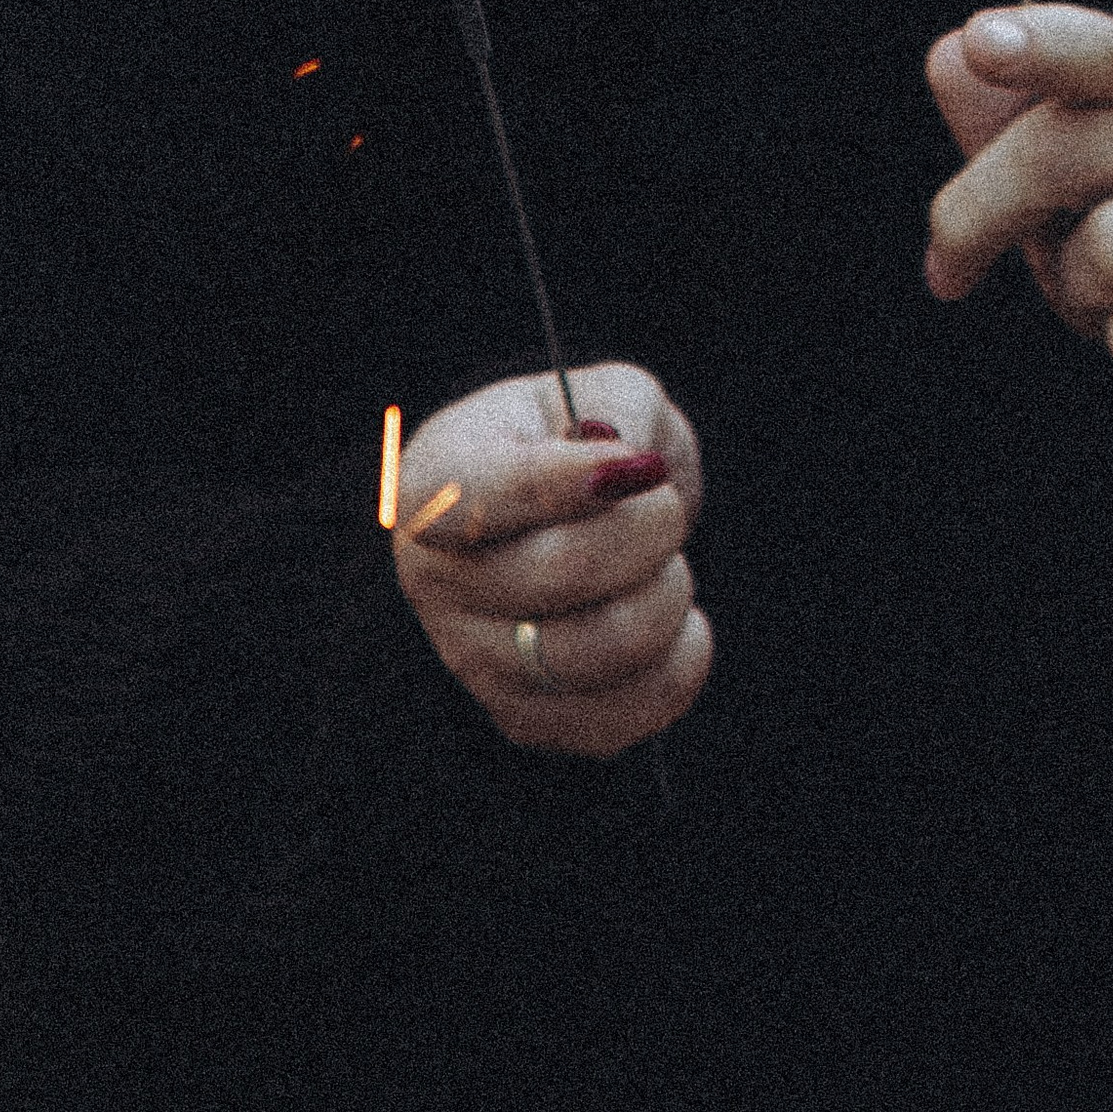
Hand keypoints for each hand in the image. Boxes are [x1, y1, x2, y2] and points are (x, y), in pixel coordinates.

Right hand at [390, 365, 708, 758]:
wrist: (546, 525)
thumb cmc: (569, 446)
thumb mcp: (591, 393)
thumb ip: (617, 408)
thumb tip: (630, 464)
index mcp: (434, 484)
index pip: (482, 497)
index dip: (571, 482)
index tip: (639, 466)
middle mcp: (436, 581)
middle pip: (563, 571)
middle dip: (651, 528)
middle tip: (666, 506)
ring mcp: (474, 661)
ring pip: (597, 651)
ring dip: (667, 598)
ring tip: (668, 566)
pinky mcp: (524, 719)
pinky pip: (620, 716)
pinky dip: (677, 665)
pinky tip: (679, 624)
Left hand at [925, 5, 1112, 461]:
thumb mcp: (1086, 180)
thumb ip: (1018, 120)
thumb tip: (949, 58)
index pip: (1109, 52)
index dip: (1044, 44)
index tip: (981, 44)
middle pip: (1070, 152)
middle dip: (981, 213)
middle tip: (950, 261)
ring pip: (1112, 247)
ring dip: (1080, 290)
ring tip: (1110, 298)